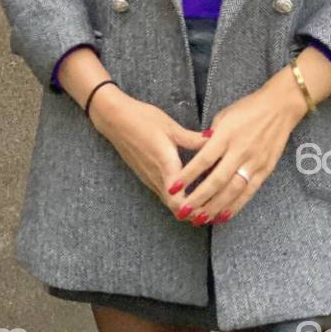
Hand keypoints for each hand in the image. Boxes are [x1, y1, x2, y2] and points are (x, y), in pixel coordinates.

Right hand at [89, 85, 210, 210]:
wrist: (114, 119)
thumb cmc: (142, 119)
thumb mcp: (170, 126)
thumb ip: (192, 138)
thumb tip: (215, 139)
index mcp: (165, 165)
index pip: (178, 201)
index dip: (194, 209)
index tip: (211, 208)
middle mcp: (155, 176)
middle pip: (174, 207)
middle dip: (193, 212)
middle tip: (213, 209)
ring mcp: (149, 177)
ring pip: (167, 202)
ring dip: (184, 206)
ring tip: (204, 203)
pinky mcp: (145, 174)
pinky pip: (162, 193)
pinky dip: (175, 198)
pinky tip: (187, 191)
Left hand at [168, 72, 310, 224]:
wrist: (280, 107)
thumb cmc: (248, 108)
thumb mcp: (224, 116)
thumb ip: (211, 137)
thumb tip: (198, 153)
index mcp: (226, 135)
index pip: (204, 159)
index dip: (188, 175)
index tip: (173, 188)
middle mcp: (240, 150)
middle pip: (217, 180)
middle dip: (198, 198)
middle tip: (183, 211)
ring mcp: (254, 162)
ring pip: (233, 190)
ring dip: (215, 207)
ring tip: (200, 219)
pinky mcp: (265, 169)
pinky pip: (249, 192)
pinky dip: (236, 205)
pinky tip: (224, 215)